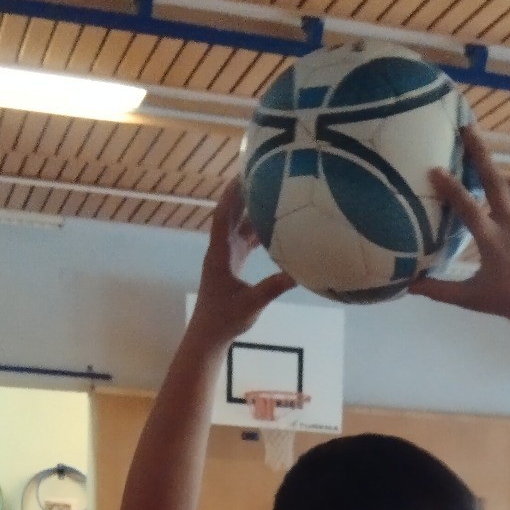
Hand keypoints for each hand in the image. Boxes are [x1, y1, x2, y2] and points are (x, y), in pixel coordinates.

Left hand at [188, 180, 294, 345]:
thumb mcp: (252, 304)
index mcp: (219, 255)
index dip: (232, 196)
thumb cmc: (225, 320)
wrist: (208, 335)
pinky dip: (256, 230)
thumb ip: (274, 287)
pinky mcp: (231, 265)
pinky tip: (272, 225)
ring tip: (269, 192)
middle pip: (230, 215)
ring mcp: (225, 257)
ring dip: (250, 210)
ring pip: (237, 227)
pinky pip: (243, 240)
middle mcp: (220, 251)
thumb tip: (301, 272)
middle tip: (260, 173)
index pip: (222, 217)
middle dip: (243, 194)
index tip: (243, 175)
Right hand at [412, 128, 509, 324]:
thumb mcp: (468, 298)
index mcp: (492, 241)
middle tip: (467, 129)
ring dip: (496, 179)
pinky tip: (508, 214)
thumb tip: (406, 286)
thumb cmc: (504, 301)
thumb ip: (437, 290)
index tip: (436, 168)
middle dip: (479, 152)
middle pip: (494, 179)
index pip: (467, 206)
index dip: (450, 187)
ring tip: (485, 173)